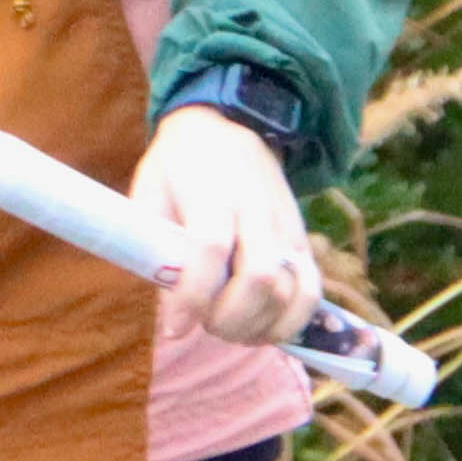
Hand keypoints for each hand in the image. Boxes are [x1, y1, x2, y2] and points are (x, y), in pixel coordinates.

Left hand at [138, 103, 320, 348]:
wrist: (228, 127)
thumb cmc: (177, 166)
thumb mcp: (149, 191)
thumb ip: (153, 241)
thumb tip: (165, 301)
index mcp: (213, 194)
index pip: (210, 249)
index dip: (193, 295)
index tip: (173, 329)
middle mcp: (257, 211)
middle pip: (259, 276)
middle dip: (231, 318)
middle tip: (206, 328)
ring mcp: (287, 227)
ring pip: (292, 288)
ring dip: (261, 325)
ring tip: (231, 332)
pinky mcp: (303, 240)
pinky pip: (312, 288)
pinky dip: (294, 321)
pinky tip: (265, 331)